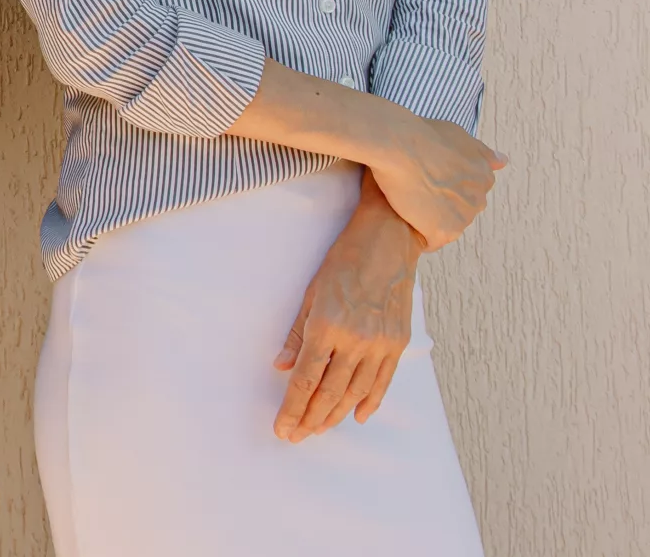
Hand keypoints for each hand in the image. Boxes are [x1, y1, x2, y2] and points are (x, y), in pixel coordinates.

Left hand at [274, 174, 420, 440]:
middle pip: (329, 393)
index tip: (283, 427)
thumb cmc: (343, 263)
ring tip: (319, 429)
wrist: (387, 244)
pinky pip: (383, 382)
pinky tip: (357, 416)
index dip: (293, 408)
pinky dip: (370, 402)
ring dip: (336, 415)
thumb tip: (282, 367)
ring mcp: (380, 344)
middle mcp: (355, 341)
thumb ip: (296, 333)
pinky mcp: (398, 344)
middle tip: (296, 437)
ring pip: (356, 393)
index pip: (306, 379)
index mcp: (327, 326)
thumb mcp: (310, 293)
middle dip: (310, 419)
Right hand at [368, 110, 504, 249]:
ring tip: (406, 203)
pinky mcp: (441, 231)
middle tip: (415, 190)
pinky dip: (419, 234)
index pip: (468, 192)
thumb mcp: (459, 135)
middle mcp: (479, 200)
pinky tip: (405, 220)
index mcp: (484, 177)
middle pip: (458, 211)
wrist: (398, 146)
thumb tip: (503, 161)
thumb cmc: (423, 135)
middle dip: (440, 205)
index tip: (428, 179)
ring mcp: (462, 218)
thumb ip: (481, 152)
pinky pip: (431, 241)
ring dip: (428, 220)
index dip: (445, 187)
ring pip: (445, 227)